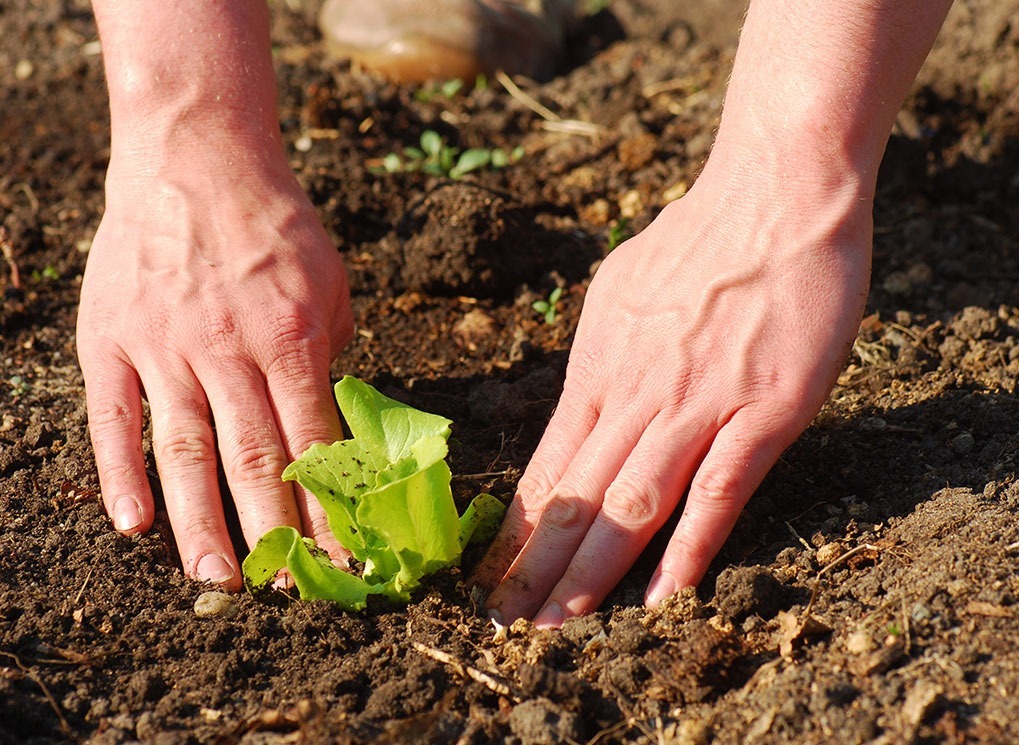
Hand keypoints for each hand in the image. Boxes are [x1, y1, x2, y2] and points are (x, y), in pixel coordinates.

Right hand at [77, 149, 352, 588]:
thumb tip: (329, 425)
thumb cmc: (274, 223)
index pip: (315, 443)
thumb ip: (328, 358)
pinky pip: (112, 418)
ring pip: (183, 454)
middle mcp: (227, 349)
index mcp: (290, 337)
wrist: (195, 154)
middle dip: (272, 533)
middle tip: (285, 589)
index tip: (345, 557)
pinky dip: (119, 473)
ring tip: (216, 580)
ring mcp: (162, 346)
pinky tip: (131, 525)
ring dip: (200, 524)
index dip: (331, 509)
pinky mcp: (110, 338)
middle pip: (253, 460)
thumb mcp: (330, 285)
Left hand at [475, 157, 871, 625]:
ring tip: (558, 626)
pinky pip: (720, 490)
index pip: (546, 467)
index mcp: (599, 368)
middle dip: (535, 567)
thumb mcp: (620, 291)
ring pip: (632, 504)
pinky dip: (689, 548)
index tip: (489, 574)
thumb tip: (583, 398)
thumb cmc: (700, 237)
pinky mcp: (765, 412)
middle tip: (504, 624)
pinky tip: (661, 596)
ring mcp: (700, 405)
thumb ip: (601, 354)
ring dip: (591, 572)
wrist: (775, 192)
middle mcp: (638, 394)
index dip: (517, 530)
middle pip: (577, 497)